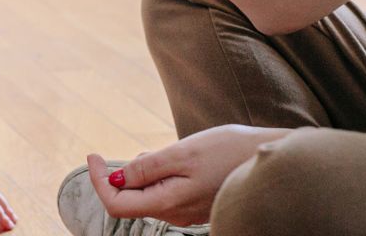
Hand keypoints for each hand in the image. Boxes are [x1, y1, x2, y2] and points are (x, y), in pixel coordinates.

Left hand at [86, 125, 289, 226]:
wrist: (273, 159)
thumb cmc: (230, 152)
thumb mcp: (182, 152)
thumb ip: (147, 168)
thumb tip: (116, 178)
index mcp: (168, 203)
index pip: (117, 204)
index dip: (98, 180)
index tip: (92, 155)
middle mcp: (176, 213)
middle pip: (131, 200)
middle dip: (119, 175)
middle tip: (119, 152)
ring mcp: (187, 210)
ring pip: (148, 195)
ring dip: (140, 174)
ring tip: (151, 153)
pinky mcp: (197, 202)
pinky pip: (165, 192)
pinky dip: (157, 175)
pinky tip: (171, 159)